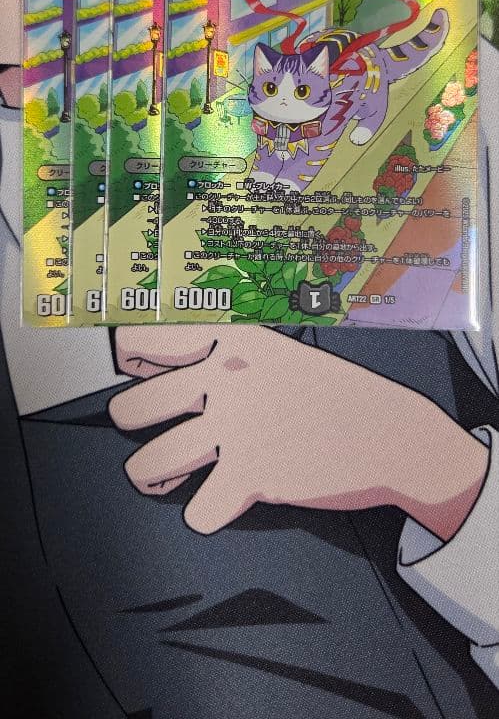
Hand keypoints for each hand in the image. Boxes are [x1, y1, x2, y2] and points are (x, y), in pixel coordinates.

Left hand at [110, 325, 487, 537]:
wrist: (391, 433)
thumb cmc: (330, 394)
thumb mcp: (275, 351)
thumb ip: (220, 354)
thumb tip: (155, 368)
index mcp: (231, 339)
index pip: (139, 339)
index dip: (131, 362)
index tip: (140, 373)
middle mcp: (226, 377)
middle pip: (130, 410)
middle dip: (132, 428)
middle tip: (155, 430)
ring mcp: (238, 426)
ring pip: (148, 465)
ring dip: (154, 476)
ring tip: (167, 476)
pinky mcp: (252, 474)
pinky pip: (197, 513)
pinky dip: (208, 514)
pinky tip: (223, 499)